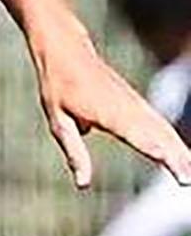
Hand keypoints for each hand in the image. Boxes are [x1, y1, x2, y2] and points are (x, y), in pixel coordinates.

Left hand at [32, 22, 190, 190]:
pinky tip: (184, 156)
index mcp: (104, 110)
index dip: (148, 145)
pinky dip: (173, 140)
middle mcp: (125, 107)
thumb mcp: (58, 121)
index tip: (164, 157)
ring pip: (163, 130)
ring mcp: (134, 103)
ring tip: (190, 175)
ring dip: (179, 151)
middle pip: (155, 134)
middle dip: (174, 157)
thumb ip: (74, 151)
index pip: (131, 131)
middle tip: (187, 181)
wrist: (68, 51)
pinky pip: (160, 124)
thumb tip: (83, 184)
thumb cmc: (59, 86)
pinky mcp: (137, 103)